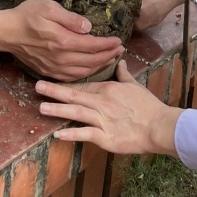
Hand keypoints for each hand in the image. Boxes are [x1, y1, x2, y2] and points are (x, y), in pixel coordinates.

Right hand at [0, 0, 123, 80]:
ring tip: (110, 59)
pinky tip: (91, 69)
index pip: (92, 45)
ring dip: (99, 67)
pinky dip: (85, 75)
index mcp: (63, 41)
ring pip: (83, 72)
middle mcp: (60, 58)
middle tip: (120, 50)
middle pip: (91, 61)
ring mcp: (54, 67)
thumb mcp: (50, 8)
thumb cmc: (28, 15)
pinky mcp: (48, 71)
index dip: (108, 44)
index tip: (119, 41)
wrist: (7, 32)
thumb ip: (71, 18)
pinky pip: (71, 77)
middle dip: (108, 56)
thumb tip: (89, 27)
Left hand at [37, 61, 181, 155]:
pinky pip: (86, 134)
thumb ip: (123, 74)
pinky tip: (58, 134)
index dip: (67, 82)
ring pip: (77, 112)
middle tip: (37, 86)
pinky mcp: (105, 137)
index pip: (84, 84)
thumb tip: (118, 60)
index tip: (52, 79)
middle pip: (75, 95)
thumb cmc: (148, 106)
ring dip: (58, 109)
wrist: (158, 126)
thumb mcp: (135, 85)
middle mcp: (102, 102)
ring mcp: (103, 120)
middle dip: (55, 90)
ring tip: (42, 107)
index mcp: (108, 89)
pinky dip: (72, 134)